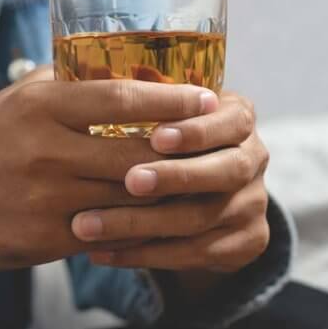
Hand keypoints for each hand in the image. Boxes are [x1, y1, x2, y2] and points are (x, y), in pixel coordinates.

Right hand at [0, 70, 217, 278]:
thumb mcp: (13, 102)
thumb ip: (63, 86)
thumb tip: (119, 68)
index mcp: (39, 107)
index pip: (121, 98)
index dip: (172, 100)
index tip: (209, 99)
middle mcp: (44, 150)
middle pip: (136, 153)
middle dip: (184, 153)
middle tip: (221, 148)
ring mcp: (43, 198)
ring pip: (126, 199)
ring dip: (167, 196)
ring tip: (202, 187)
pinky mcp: (40, 239)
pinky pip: (104, 234)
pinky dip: (133, 229)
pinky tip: (156, 224)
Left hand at [71, 92, 270, 274]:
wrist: (187, 194)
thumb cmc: (153, 137)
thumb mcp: (149, 110)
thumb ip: (130, 95)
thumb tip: (74, 73)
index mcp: (236, 117)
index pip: (232, 120)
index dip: (197, 130)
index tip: (156, 136)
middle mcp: (252, 159)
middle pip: (224, 171)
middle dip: (174, 177)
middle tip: (129, 181)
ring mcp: (252, 204)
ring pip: (199, 219)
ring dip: (139, 223)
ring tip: (86, 225)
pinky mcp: (245, 244)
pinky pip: (192, 255)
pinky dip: (142, 255)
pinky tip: (100, 252)